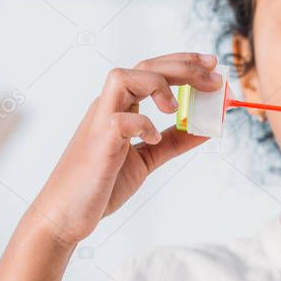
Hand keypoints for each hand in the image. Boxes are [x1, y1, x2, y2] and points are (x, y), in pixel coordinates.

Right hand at [30, 52, 223, 244]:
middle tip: (215, 77)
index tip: (212, 64)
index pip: (151, 71)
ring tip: (175, 108)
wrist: (66, 216)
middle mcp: (108, 108)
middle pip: (143, 67)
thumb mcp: (147, 159)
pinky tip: (153, 139)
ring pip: (123, 78)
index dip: (182, 63)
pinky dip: (142, 125)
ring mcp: (99, 123)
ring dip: (157, 84)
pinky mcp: (97, 145)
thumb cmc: (101, 185)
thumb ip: (173, 142)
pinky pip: (119, 121)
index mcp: (120, 108)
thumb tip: (206, 128)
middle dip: (183, 67)